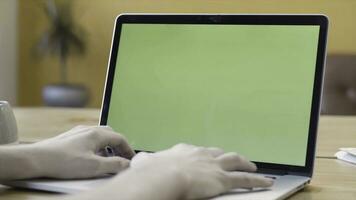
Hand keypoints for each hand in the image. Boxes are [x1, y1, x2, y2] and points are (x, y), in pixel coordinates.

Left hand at [27, 125, 134, 178]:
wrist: (37, 159)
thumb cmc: (64, 162)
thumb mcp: (94, 166)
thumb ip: (114, 165)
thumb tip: (127, 164)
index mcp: (97, 134)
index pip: (120, 138)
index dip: (128, 149)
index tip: (131, 159)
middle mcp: (88, 129)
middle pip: (110, 134)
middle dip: (118, 146)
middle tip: (121, 158)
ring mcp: (78, 133)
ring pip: (99, 136)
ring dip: (107, 147)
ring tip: (107, 160)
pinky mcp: (69, 138)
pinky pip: (88, 139)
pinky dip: (96, 147)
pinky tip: (90, 157)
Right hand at [130, 144, 272, 198]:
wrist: (165, 176)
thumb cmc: (153, 172)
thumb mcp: (144, 162)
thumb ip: (145, 161)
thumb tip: (139, 161)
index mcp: (184, 151)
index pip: (197, 151)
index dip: (203, 154)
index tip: (205, 156)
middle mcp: (201, 155)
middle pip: (219, 152)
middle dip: (226, 156)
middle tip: (233, 159)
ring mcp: (214, 166)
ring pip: (235, 161)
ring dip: (245, 163)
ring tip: (253, 166)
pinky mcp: (223, 179)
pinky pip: (245, 179)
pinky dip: (257, 180)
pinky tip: (266, 182)